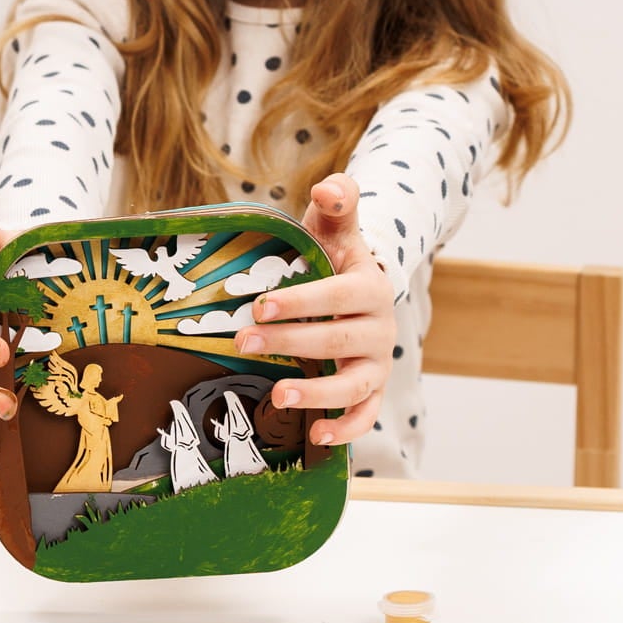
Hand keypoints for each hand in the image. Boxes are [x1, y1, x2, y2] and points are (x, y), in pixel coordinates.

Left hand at [235, 173, 393, 447]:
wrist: (359, 290)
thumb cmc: (335, 256)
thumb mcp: (334, 227)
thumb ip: (336, 202)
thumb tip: (328, 186)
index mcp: (371, 286)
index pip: (337, 295)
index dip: (300, 301)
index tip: (260, 305)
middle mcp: (380, 329)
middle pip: (336, 340)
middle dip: (289, 342)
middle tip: (243, 341)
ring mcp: (377, 364)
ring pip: (353, 385)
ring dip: (317, 393)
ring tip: (279, 394)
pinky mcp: (372, 391)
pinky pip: (366, 415)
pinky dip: (346, 429)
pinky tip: (316, 435)